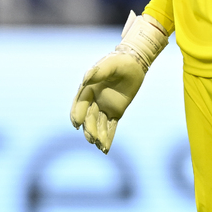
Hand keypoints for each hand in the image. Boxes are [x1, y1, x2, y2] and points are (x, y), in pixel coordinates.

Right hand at [70, 12, 167, 153]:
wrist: (134, 64)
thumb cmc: (120, 62)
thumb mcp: (111, 63)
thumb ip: (99, 70)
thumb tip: (85, 79)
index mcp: (88, 89)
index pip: (80, 103)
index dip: (77, 113)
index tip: (76, 123)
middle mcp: (94, 100)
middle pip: (89, 117)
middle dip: (89, 128)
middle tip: (92, 138)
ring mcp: (104, 107)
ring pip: (98, 124)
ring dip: (98, 136)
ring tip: (100, 146)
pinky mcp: (115, 113)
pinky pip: (110, 127)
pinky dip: (108, 137)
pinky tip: (105, 149)